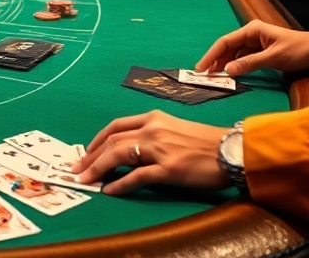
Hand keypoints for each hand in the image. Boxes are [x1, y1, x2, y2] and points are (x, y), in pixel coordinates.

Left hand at [72, 110, 228, 194]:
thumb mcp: (175, 129)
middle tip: (77, 169)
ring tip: (85, 180)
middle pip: (112, 140)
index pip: (116, 126)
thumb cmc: (206, 142)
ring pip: (119, 154)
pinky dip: (120, 184)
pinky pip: (137, 176)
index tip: (86, 152)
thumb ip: (154, 135)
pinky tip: (109, 190)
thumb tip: (132, 150)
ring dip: (97, 168)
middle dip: (90, 156)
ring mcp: (160, 148)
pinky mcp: (168, 169)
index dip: (97, 139)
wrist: (232, 150)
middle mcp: (153, 129)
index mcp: (154, 118)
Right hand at [194, 20, 308, 76]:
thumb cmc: (297, 50)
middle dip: (215, 60)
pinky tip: (230, 74)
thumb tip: (227, 70)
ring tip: (214, 76)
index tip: (201, 68)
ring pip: (233, 53)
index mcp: (252, 30)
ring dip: (224, 64)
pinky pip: (242, 58)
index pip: (225, 42)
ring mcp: (255, 43)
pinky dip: (235, 66)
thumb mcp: (273, 58)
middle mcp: (251, 34)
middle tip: (204, 76)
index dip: (211, 55)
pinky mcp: (260, 51)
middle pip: (227, 47)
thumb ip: (249, 63)